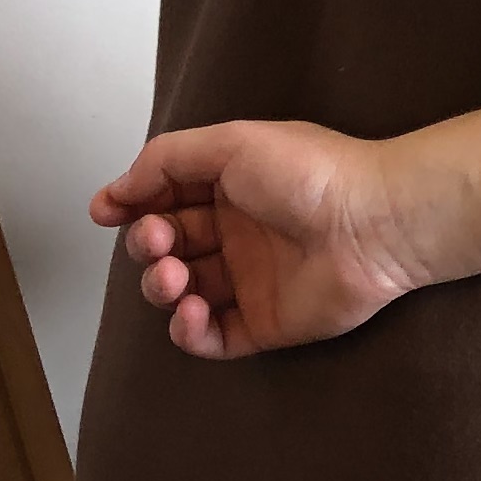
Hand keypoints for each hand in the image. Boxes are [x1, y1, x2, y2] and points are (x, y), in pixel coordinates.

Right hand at [91, 121, 438, 360]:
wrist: (375, 221)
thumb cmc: (311, 173)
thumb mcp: (231, 143)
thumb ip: (167, 160)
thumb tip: (119, 189)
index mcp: (231, 187)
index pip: (164, 199)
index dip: (130, 206)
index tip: (106, 211)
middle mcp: (237, 233)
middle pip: (165, 247)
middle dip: (146, 246)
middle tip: (158, 242)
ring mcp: (250, 280)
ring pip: (180, 293)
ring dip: (160, 287)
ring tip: (174, 278)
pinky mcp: (265, 322)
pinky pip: (211, 338)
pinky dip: (188, 331)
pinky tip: (190, 312)